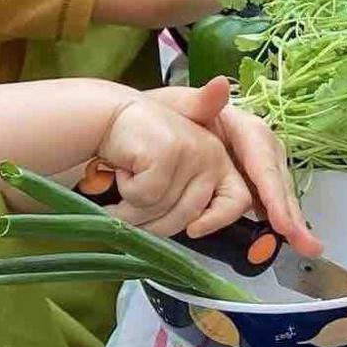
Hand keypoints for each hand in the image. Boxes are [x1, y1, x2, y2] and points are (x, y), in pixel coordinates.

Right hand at [98, 80, 251, 237]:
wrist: (109, 115)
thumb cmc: (140, 148)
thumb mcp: (169, 174)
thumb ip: (182, 201)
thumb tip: (193, 228)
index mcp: (219, 163)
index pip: (238, 201)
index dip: (217, 221)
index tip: (192, 232)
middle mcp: (212, 154)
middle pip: (189, 215)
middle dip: (153, 222)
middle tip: (132, 204)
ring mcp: (192, 151)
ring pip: (163, 208)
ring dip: (133, 207)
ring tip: (128, 181)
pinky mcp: (168, 150)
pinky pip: (145, 196)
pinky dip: (126, 190)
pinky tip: (124, 168)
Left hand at [151, 77, 324, 257]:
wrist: (151, 127)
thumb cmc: (164, 117)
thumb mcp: (176, 106)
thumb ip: (199, 101)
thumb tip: (221, 85)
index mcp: (242, 126)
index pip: (263, 160)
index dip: (272, 192)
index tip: (281, 221)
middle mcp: (255, 146)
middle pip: (277, 180)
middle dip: (291, 212)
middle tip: (307, 244)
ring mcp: (254, 166)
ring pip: (276, 193)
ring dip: (291, 220)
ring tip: (306, 246)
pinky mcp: (248, 182)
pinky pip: (265, 202)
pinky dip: (276, 221)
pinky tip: (285, 240)